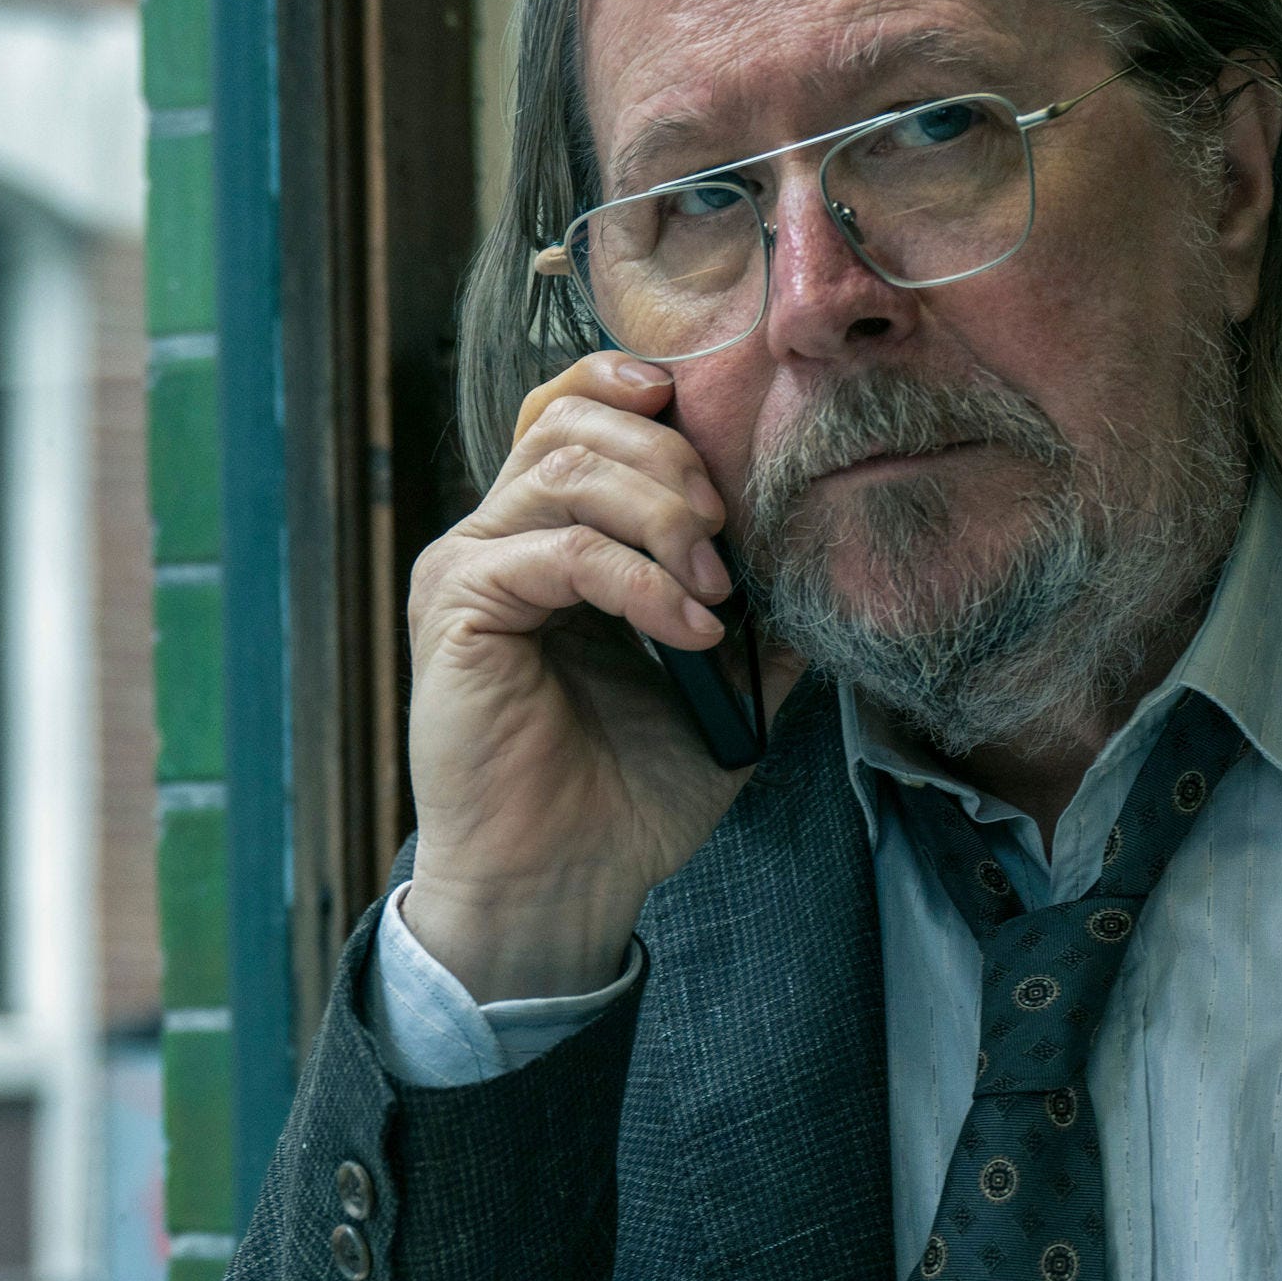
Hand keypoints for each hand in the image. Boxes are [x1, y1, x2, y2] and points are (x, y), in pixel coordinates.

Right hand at [400, 352, 783, 1000]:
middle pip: (573, 420)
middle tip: (729, 535)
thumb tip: (823, 555)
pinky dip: (641, 580)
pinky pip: (560, 550)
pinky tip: (691, 627)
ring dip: (663, 514)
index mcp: (546, 539)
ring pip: (565, 467)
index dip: (639, 395)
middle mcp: (497, 538)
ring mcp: (469, 565)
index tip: (716, 428)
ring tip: (716, 587)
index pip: (574, 413)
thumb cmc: (624, 795)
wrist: (562, 885)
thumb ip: (760, 614)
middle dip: (672, 461)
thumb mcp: (723, 687)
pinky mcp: (458, 607)